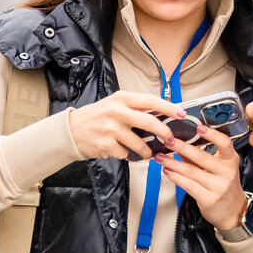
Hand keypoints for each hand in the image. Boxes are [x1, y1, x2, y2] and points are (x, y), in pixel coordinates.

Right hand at [69, 90, 184, 160]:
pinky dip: (128, 155)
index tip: (181, 114)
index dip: (168, 107)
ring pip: (139, 143)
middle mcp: (116, 111)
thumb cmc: (97, 117)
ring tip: (147, 153)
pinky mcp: (106, 144)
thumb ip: (134, 108)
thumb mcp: (114, 105)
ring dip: (146, 151)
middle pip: (149, 122)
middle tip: (171, 139)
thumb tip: (162, 115)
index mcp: (121, 98)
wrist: (71, 131)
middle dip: (164, 132)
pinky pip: (126, 153)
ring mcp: (110, 128)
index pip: (150, 100)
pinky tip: (121, 151)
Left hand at [155, 124, 246, 229]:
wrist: (232, 211)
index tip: (199, 127)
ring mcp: (219, 186)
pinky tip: (167, 171)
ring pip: (191, 171)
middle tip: (167, 140)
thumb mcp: (216, 168)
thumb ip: (198, 157)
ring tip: (160, 157)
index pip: (225, 143)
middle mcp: (227, 172)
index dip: (212, 134)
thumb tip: (179, 144)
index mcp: (230, 160)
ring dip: (172, 163)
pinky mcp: (209, 199)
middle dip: (181, 147)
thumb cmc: (222, 185)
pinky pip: (188, 185)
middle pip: (201, 157)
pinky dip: (175, 177)